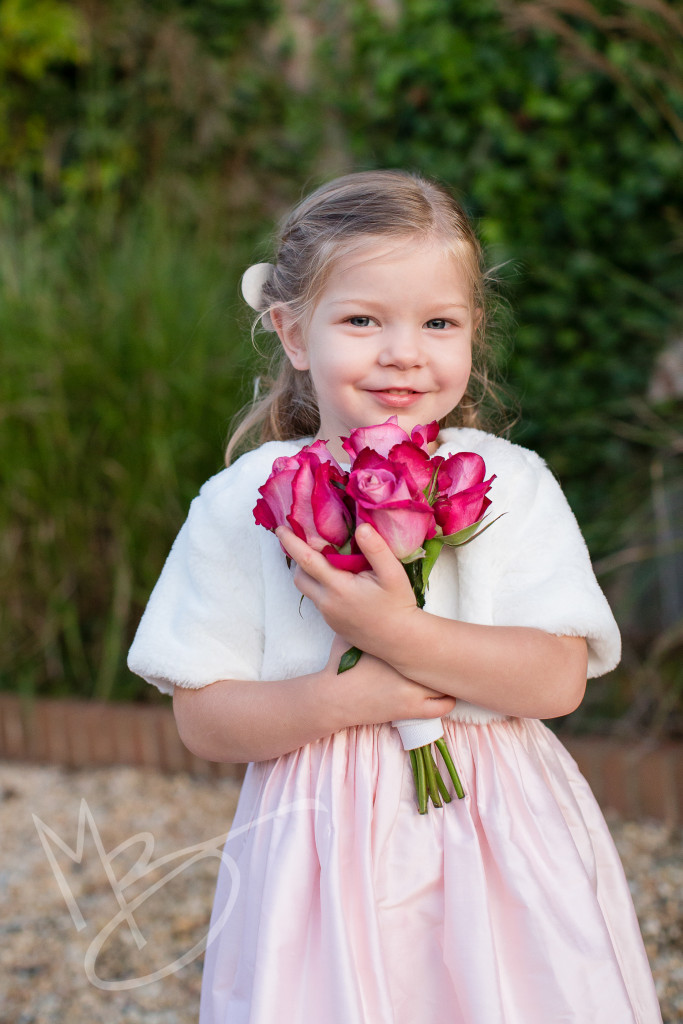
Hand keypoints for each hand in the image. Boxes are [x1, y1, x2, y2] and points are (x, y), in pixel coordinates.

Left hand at [275, 523, 418, 658]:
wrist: (400, 641)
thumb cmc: (398, 605)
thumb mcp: (393, 574)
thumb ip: (376, 549)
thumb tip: (361, 527)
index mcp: (338, 587)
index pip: (306, 560)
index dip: (291, 543)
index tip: (280, 529)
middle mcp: (327, 602)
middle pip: (299, 576)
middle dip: (297, 558)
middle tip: (305, 541)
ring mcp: (328, 615)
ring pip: (308, 589)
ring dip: (310, 573)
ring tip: (325, 558)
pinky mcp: (333, 623)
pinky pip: (319, 600)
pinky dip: (322, 586)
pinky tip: (340, 579)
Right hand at [322, 634, 455, 727]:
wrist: (334, 698)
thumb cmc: (340, 667)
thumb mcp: (350, 637)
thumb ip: (364, 624)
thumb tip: (370, 606)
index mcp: (397, 647)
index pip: (431, 639)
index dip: (439, 639)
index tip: (443, 640)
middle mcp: (408, 666)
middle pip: (442, 660)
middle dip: (448, 658)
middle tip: (453, 657)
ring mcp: (412, 690)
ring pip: (446, 684)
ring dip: (447, 680)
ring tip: (447, 676)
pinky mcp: (411, 709)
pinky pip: (443, 707)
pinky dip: (446, 701)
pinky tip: (443, 696)